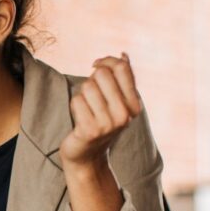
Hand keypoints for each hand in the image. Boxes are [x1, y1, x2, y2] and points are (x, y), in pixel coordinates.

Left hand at [60, 53, 141, 170]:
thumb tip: (123, 55)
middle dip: (91, 80)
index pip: (122, 67)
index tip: (95, 66)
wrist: (87, 155)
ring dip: (82, 94)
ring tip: (86, 109)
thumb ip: (121, 79)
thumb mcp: (116, 101)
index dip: (105, 61)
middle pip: (102, 74)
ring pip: (87, 87)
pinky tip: (80, 118)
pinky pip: (77, 101)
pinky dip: (75, 106)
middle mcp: (125, 115)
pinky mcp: (90, 130)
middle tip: (91, 96)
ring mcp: (108, 124)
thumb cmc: (100, 122)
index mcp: (134, 105)